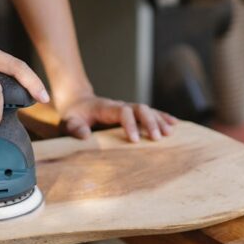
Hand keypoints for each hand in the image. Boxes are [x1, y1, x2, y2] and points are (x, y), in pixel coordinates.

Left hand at [58, 93, 176, 141]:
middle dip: (149, 122)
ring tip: (169, 133)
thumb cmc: (74, 115)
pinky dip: (162, 117)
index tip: (134, 140)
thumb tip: (85, 136)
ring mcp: (127, 108)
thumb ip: (75, 128)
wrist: (78, 103)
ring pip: (148, 110)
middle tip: (157, 138)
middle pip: (139, 108)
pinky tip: (174, 124)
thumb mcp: (69, 121)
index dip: (130, 124)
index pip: (122, 112)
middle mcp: (120, 105)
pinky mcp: (132, 113)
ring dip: (159, 121)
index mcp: (106, 108)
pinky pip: (150, 113)